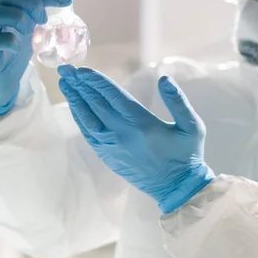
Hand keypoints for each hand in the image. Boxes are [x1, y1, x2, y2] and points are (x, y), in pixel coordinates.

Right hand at [0, 0, 71, 115]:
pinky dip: (9, 41)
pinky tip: (17, 48)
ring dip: (18, 19)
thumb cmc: (15, 45)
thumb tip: (66, 1)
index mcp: (6, 2)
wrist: (1, 74)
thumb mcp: (31, 26)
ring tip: (29, 32)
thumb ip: (41, 13)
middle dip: (31, 3)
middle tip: (43, 19)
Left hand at [58, 66, 213, 213]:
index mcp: (141, 124)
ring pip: (87, 119)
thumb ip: (178, 101)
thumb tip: (164, 79)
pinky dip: (79, 117)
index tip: (82, 69)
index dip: (96, 81)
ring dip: (75, 99)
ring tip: (64, 82)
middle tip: (66, 69)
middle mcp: (122, 134)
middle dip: (79, 85)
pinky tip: (75, 105)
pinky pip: (89, 133)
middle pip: (95, 104)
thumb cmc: (187, 154)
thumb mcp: (192, 126)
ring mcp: (112, 146)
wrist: (176, 188)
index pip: (113, 96)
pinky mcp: (107, 156)